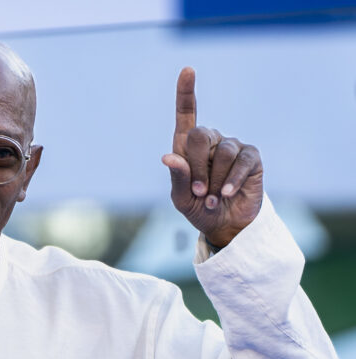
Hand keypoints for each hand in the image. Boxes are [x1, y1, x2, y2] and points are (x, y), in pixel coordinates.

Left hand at [161, 67, 263, 247]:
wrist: (226, 226)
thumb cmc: (199, 209)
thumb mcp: (182, 198)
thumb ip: (178, 178)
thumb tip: (169, 157)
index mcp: (187, 146)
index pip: (186, 114)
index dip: (186, 92)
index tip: (188, 70)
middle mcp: (211, 141)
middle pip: (201, 135)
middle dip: (197, 166)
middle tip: (200, 192)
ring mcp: (232, 147)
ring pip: (223, 151)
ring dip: (215, 179)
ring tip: (214, 198)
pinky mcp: (251, 158)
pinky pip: (241, 161)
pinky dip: (231, 181)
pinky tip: (227, 194)